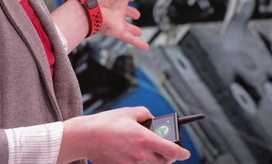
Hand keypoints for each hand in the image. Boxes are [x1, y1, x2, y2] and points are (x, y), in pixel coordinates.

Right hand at [60, 106, 191, 163]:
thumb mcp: (128, 112)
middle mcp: (141, 155)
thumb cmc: (105, 123)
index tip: (186, 153)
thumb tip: (152, 119)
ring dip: (154, 160)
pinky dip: (140, 162)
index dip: (182, 153)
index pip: (172, 151)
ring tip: (148, 150)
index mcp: (145, 139)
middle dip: (168, 156)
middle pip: (164, 162)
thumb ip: (145, 113)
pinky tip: (133, 154)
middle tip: (167, 150)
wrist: (85, 137)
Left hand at [89, 0, 152, 49]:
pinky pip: (129, 38)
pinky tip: (146, 47)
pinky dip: (138, 43)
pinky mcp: (117, 30)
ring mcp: (117, 20)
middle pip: (126, 10)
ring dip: (133, 29)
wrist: (93, 6)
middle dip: (131, 12)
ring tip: (140, 32)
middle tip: (136, 14)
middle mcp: (117, 7)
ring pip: (127, 26)